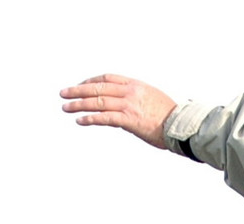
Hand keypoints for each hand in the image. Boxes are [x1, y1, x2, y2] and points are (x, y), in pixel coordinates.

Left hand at [59, 74, 176, 148]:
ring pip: (98, 101)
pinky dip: (90, 118)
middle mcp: (130, 91)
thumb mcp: (151, 99)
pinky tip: (79, 120)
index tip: (80, 86)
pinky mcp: (128, 120)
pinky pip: (104, 117)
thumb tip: (124, 106)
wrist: (180, 125)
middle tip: (63, 93)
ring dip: (79, 105)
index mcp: (135, 84)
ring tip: (65, 107)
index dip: (91, 81)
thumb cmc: (168, 117)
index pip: (108, 77)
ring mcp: (129, 105)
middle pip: (98, 87)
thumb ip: (136, 98)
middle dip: (78, 90)